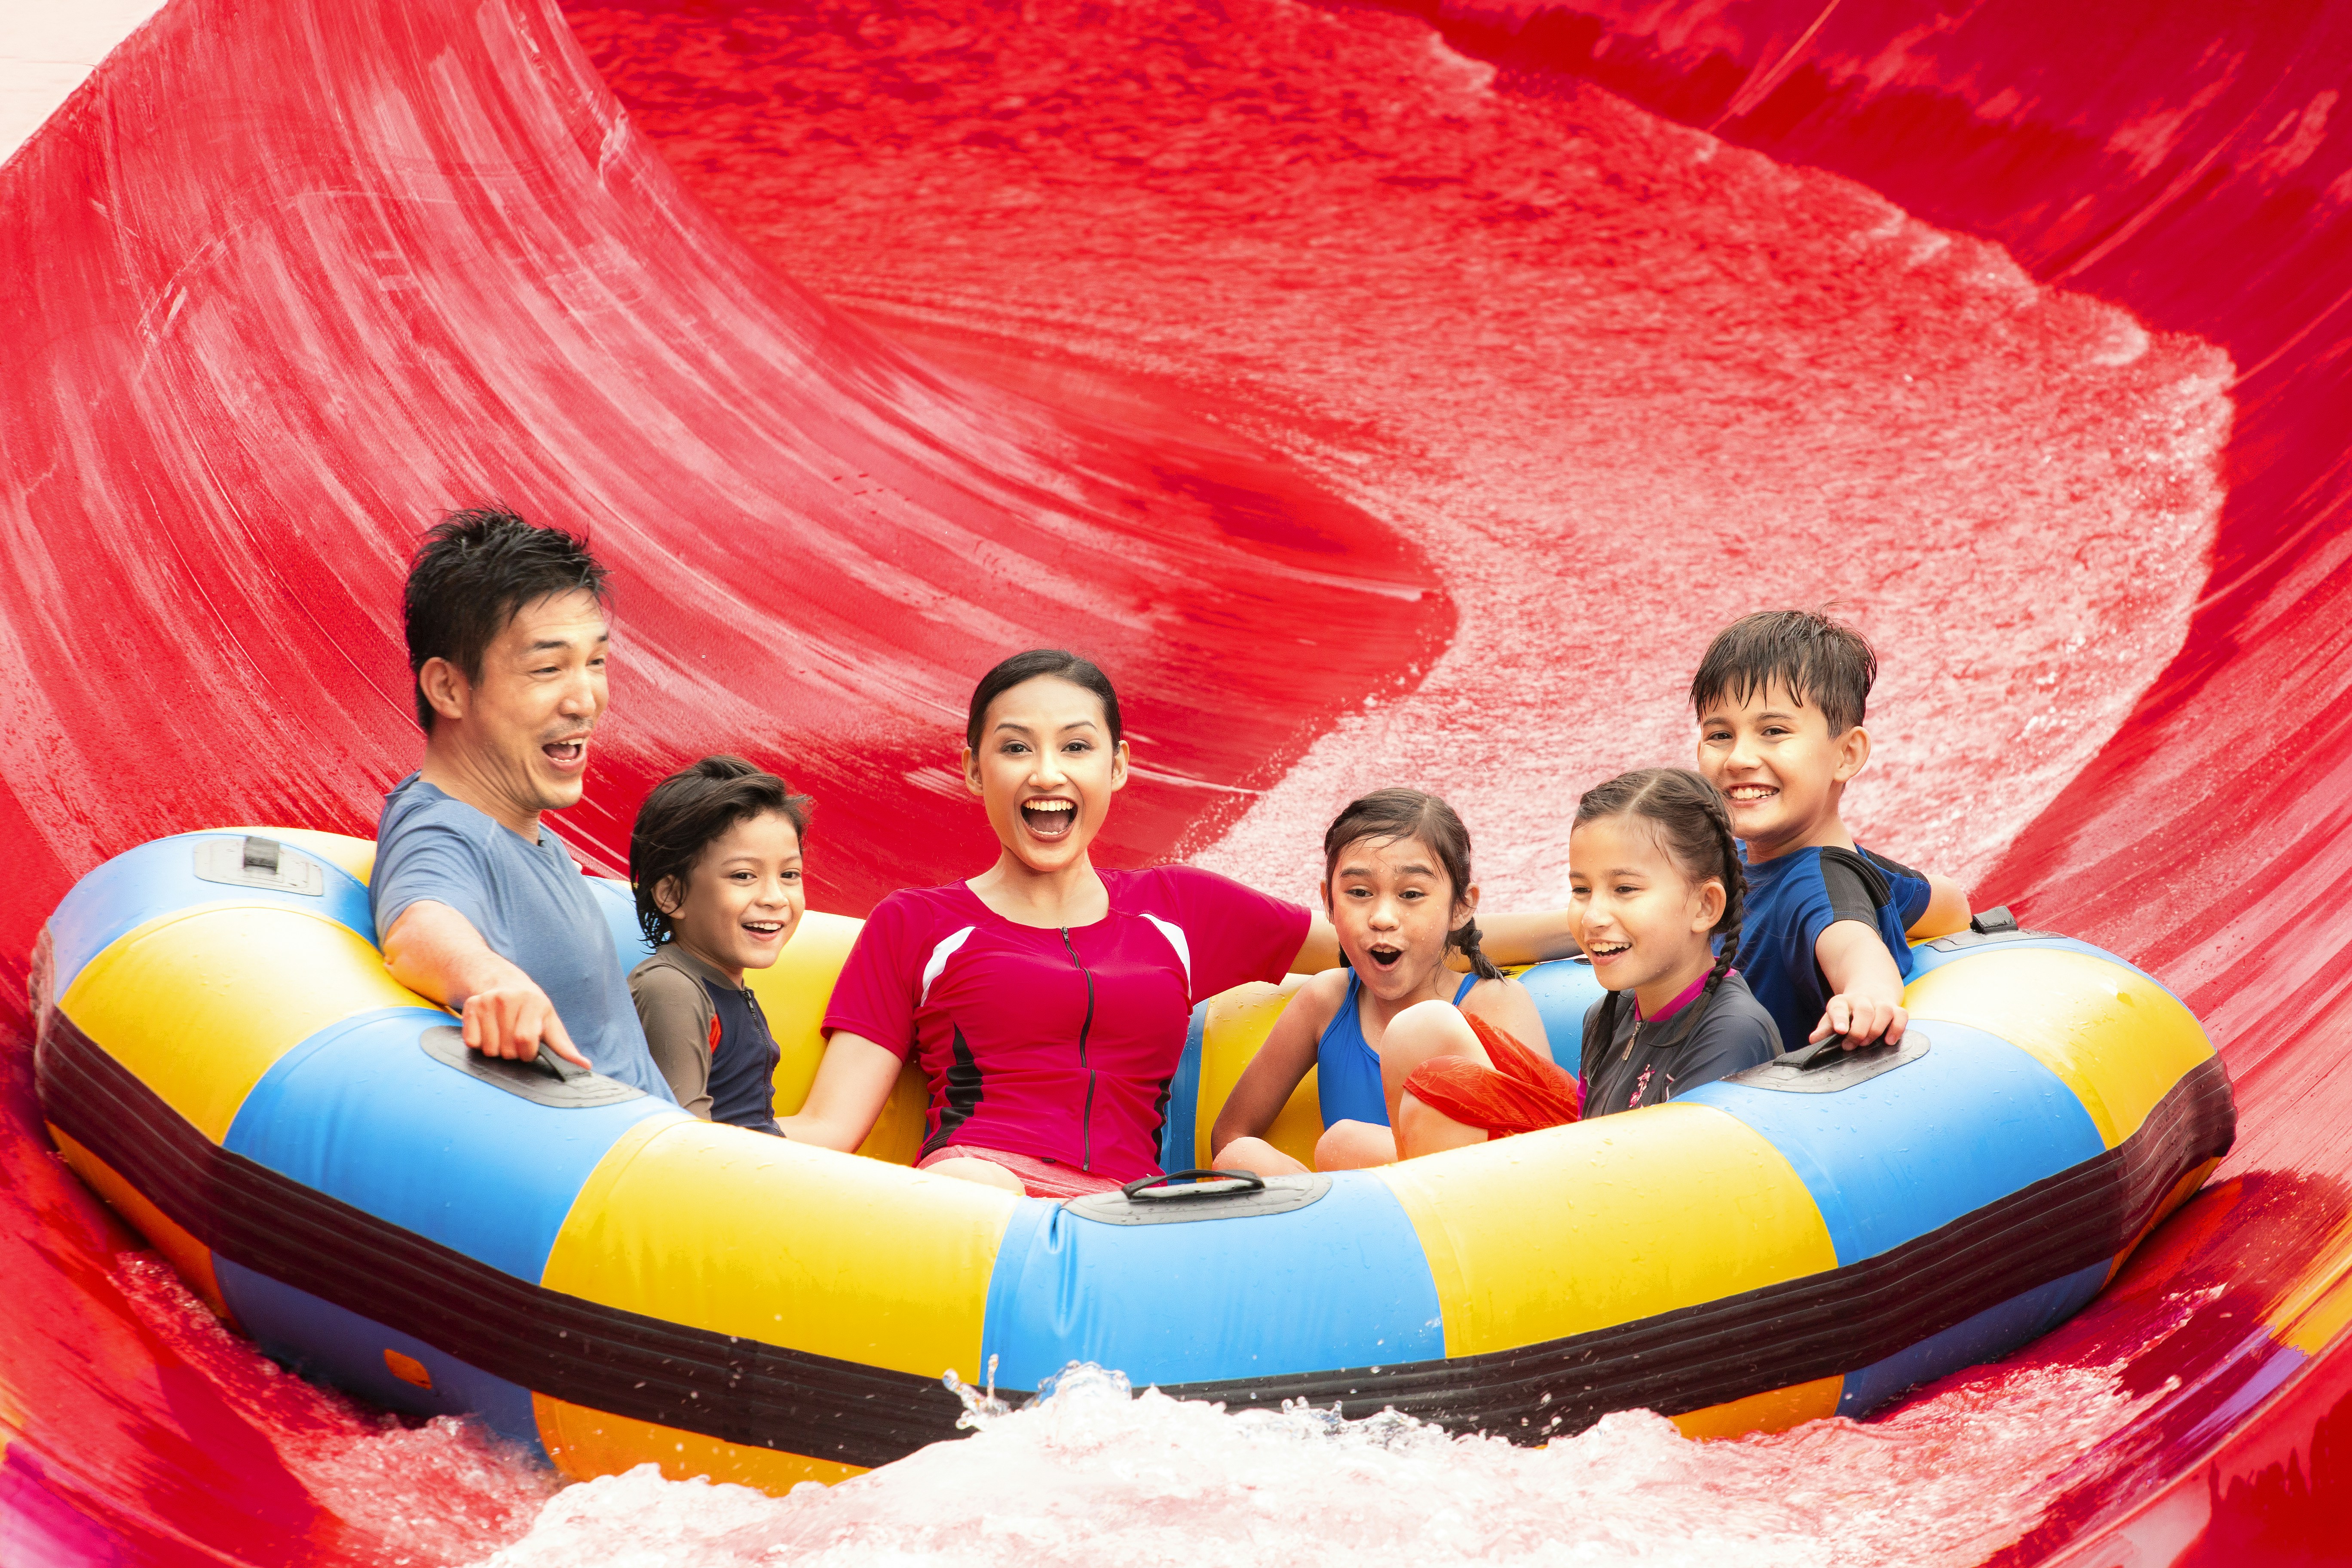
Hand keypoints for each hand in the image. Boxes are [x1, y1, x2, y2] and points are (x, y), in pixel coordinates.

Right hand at [460, 972, 588, 1067]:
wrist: (505, 983)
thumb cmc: (533, 1009)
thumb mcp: (550, 1023)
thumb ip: (565, 1047)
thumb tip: (585, 1065)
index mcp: (533, 1002)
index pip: (525, 1040)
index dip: (528, 1052)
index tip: (530, 1048)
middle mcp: (508, 998)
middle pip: (507, 1049)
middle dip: (513, 1053)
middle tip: (515, 1040)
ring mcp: (488, 1001)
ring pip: (489, 1049)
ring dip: (497, 1051)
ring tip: (503, 1035)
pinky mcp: (471, 1006)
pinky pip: (472, 1042)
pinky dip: (480, 1044)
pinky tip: (489, 1031)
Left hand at [1810, 990, 1906, 1049]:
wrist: (1869, 991)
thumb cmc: (1848, 1011)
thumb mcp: (1832, 1018)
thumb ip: (1824, 1029)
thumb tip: (1813, 1040)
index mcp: (1842, 1002)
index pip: (1839, 1007)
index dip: (1839, 1019)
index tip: (1840, 1031)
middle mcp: (1862, 1000)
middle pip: (1864, 1010)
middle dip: (1859, 1030)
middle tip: (1852, 1045)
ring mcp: (1880, 1003)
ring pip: (1884, 1011)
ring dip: (1877, 1029)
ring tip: (1868, 1043)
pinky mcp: (1895, 1008)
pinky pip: (1901, 1015)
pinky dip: (1897, 1028)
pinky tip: (1889, 1041)